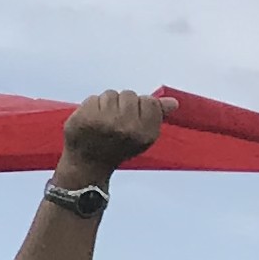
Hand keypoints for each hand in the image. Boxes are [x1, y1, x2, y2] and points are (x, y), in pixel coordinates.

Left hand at [57, 89, 172, 181]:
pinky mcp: (85, 118)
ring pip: (110, 94)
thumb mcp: (143, 136)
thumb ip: (157, 116)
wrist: (88, 165)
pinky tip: (89, 122)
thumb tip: (173, 102)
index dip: (140, 107)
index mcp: (145, 134)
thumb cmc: (118, 147)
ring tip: (102, 122)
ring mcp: (104, 123)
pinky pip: (93, 98)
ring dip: (106, 104)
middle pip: (129, 94)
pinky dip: (90, 107)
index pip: (150, 101)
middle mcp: (127, 128)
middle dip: (122, 104)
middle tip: (115, 123)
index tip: (131, 120)